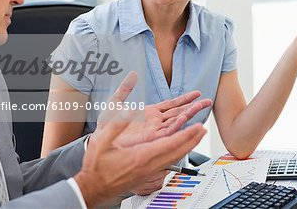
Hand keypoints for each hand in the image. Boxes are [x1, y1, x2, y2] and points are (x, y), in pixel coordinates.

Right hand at [74, 122, 205, 207]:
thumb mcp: (104, 140)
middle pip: (178, 151)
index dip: (186, 135)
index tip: (197, 127)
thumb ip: (118, 123)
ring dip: (187, 146)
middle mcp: (149, 165)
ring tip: (196, 137)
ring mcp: (149, 172)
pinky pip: (168, 162)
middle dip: (192, 140)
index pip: (171, 144)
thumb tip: (129, 109)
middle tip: (203, 129)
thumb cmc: (97, 165)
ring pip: (174, 157)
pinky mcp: (147, 174)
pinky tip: (180, 149)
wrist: (93, 187)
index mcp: (142, 156)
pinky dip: (177, 152)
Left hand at [97, 71, 211, 146]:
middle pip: (178, 112)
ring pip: (176, 121)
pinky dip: (177, 124)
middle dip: (194, 106)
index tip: (197, 94)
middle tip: (208, 100)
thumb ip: (125, 88)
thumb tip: (132, 74)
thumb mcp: (115, 103)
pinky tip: (184, 117)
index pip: (171, 105)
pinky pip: (167, 131)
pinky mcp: (151, 139)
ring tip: (202, 107)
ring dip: (190, 114)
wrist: (98, 143)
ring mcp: (154, 131)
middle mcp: (155, 123)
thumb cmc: (105, 128)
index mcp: (149, 114)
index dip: (184, 99)